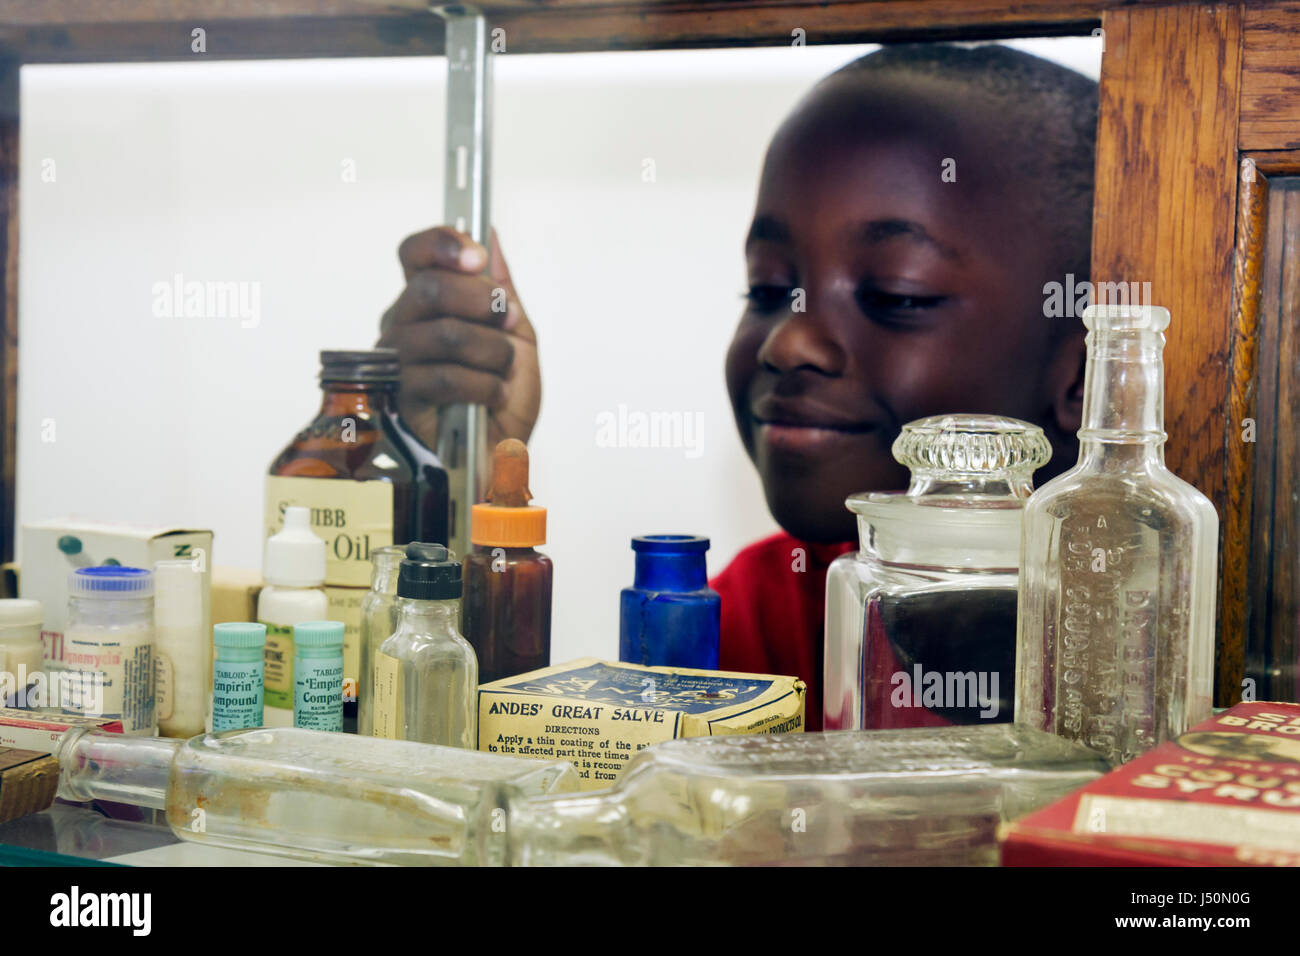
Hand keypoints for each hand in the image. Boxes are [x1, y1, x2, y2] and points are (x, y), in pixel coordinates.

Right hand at [378, 226, 540, 448]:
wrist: (502, 459)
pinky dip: (485, 385)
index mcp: (427, 304)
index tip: (478, 256)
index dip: (442, 244)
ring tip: (503, 372)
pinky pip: (445, 377)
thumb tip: (489, 236)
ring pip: (444, 333)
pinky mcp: (401, 401)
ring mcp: (397, 364)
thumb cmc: (503, 402)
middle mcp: (402, 327)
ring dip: (492, 352)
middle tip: (506, 322)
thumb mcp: (516, 337)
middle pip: (428, 288)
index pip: (414, 254)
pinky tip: (492, 397)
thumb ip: (501, 289)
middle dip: (480, 302)